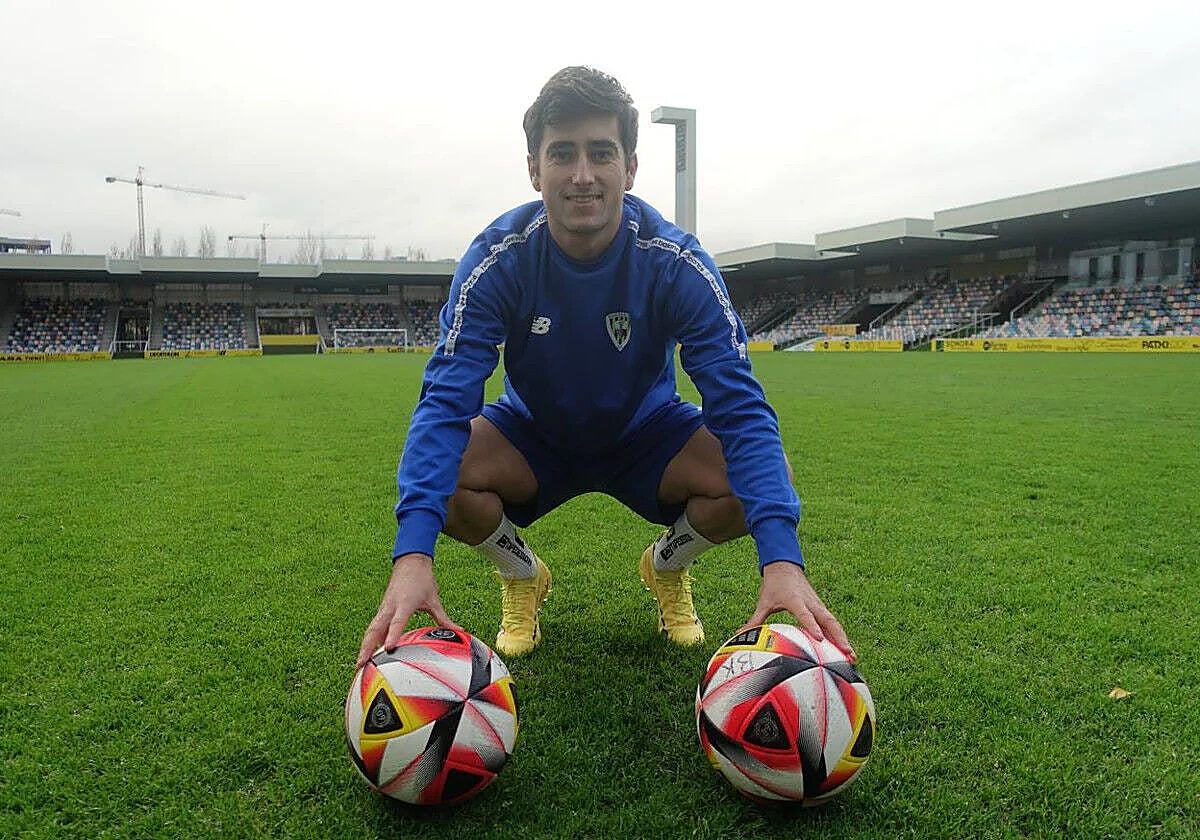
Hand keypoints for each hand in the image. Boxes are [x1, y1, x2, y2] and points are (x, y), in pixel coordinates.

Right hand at [356, 553, 460, 667]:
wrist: (410, 562)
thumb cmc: (422, 580)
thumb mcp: (434, 600)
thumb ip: (444, 619)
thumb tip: (459, 631)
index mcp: (405, 604)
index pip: (397, 622)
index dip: (393, 635)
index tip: (390, 648)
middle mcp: (390, 607)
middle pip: (375, 629)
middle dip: (367, 647)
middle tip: (361, 665)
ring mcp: (384, 609)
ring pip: (371, 629)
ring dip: (365, 646)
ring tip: (359, 664)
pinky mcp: (382, 610)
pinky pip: (374, 627)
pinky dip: (369, 640)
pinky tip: (368, 653)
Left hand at [738, 561, 855, 661]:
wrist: (785, 566)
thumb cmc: (774, 584)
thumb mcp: (763, 602)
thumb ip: (754, 620)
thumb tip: (740, 634)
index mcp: (795, 600)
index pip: (805, 615)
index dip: (812, 627)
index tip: (819, 639)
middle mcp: (811, 602)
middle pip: (828, 621)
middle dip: (838, 637)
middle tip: (847, 653)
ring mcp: (818, 605)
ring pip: (834, 622)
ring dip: (843, 638)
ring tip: (852, 656)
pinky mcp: (821, 607)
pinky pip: (832, 622)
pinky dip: (839, 634)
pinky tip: (845, 649)